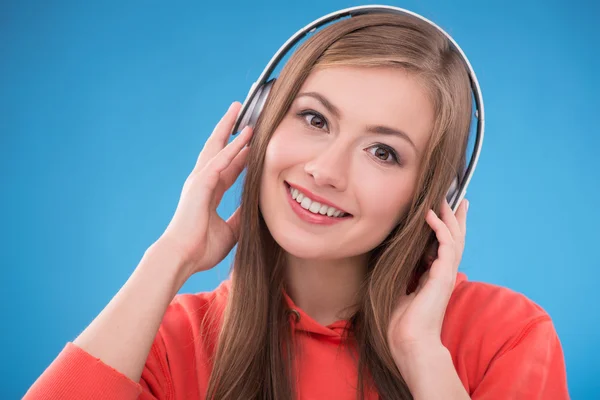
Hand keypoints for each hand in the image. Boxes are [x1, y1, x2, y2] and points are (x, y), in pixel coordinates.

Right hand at [155, 101, 252, 276]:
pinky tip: (243, 136)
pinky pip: (218, 162)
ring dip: (228, 128)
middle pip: (219, 149)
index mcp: (209, 193)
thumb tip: (257, 211)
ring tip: (238, 110)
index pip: (228, 167)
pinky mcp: (199, 185)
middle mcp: (203, 182)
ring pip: (216, 148)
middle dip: (229, 130)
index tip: (252, 141)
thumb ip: (241, 217)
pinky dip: (231, 149)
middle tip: (239, 112)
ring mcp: (199, 181)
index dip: (240, 154)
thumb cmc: (201, 248)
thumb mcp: (231, 231)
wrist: (182, 257)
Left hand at [387, 198, 468, 362]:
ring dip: (449, 217)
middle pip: (455, 238)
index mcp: (434, 277)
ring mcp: (445, 274)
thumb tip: (390, 258)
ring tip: (444, 199)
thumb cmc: (400, 323)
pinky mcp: (443, 276)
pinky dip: (440, 228)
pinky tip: (430, 215)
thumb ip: (401, 274)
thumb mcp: (398, 289)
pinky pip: (446, 245)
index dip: (446, 228)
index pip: (444, 246)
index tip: (446, 211)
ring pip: (454, 238)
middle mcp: (443, 273)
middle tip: (456, 197)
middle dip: (456, 217)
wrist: (409, 343)